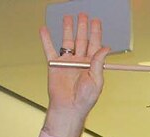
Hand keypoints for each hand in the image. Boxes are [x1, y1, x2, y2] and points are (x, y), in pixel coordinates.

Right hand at [38, 13, 108, 136]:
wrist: (69, 108)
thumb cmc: (85, 99)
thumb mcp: (96, 80)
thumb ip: (99, 62)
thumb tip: (105, 47)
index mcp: (92, 64)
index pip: (94, 44)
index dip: (95, 32)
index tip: (96, 21)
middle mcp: (79, 61)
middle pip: (81, 39)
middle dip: (82, 27)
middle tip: (83, 15)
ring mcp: (67, 62)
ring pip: (67, 41)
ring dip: (67, 29)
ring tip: (67, 17)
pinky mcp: (54, 65)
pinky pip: (49, 49)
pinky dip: (46, 39)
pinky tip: (44, 29)